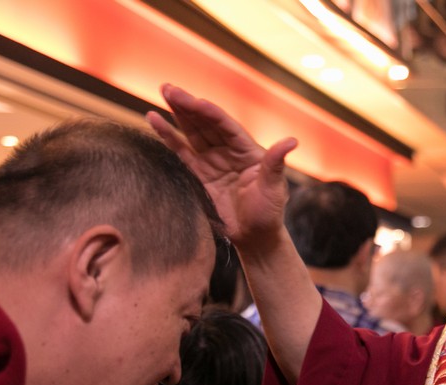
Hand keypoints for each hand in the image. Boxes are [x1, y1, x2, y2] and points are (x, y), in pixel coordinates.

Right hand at [147, 84, 292, 248]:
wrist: (255, 237)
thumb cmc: (269, 213)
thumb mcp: (274, 188)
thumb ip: (275, 163)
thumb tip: (291, 140)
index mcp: (248, 150)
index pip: (226, 126)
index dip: (210, 113)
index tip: (194, 101)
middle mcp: (230, 151)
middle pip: (207, 123)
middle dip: (189, 106)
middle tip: (169, 88)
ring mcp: (213, 161)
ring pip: (193, 132)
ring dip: (178, 113)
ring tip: (164, 92)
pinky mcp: (200, 173)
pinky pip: (182, 151)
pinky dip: (169, 136)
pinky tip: (154, 119)